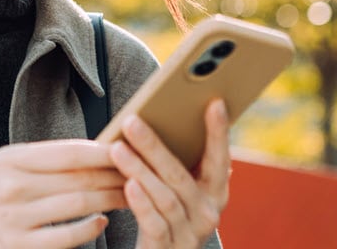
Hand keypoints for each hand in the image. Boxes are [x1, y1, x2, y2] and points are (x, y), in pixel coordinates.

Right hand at [0, 140, 127, 248]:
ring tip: (131, 195)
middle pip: (80, 179)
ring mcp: (14, 220)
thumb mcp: (2, 167)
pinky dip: (90, 229)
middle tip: (143, 174)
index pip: (70, 151)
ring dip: (111, 200)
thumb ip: (42, 160)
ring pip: (79, 206)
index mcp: (9, 160)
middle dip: (117, 176)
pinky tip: (102, 222)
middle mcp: (11, 187)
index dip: (106, 150)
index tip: (131, 149)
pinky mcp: (17, 248)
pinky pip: (66, 239)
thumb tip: (94, 150)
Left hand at [108, 99, 230, 248]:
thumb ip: (176, 166)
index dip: (218, 132)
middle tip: (131, 120)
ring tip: (117, 149)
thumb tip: (157, 120)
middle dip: (155, 146)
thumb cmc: (164, 216)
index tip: (214, 102)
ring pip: (165, 197)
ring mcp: (190, 234)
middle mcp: (208, 213)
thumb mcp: (177, 192)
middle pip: (180, 175)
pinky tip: (128, 185)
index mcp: (215, 193)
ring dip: (140, 170)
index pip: (219, 159)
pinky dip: (142, 204)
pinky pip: (155, 224)